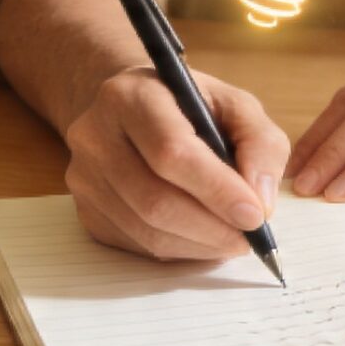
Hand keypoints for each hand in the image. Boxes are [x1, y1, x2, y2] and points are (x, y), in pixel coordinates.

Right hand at [63, 66, 288, 259]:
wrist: (128, 108)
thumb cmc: (187, 106)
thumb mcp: (234, 104)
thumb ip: (260, 143)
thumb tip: (260, 201)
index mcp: (132, 95)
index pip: (171, 152)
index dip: (216, 189)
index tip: (255, 216)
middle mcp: (95, 134)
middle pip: (155, 199)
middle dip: (211, 228)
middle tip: (250, 238)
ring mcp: (84, 176)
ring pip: (146, 230)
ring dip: (199, 245)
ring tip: (232, 238)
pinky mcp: (86, 209)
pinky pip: (136, 244)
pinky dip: (179, 249)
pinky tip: (200, 236)